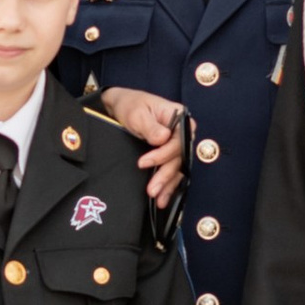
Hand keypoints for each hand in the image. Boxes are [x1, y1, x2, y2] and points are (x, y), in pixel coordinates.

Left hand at [101, 89, 184, 205]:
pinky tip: (162, 198)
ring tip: (158, 200)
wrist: (122, 107)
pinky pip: (173, 171)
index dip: (164, 154)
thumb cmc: (131, 105)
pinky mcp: (169, 154)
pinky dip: (168, 185)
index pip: (179, 140)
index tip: (143, 163)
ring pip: (177, 167)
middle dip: (166, 174)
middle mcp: (182, 132)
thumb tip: (164, 137)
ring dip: (168, 184)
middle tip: (152, 189)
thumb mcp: (138, 113)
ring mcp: (176, 144)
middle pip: (179, 156)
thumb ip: (151, 126)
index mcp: (179, 116)